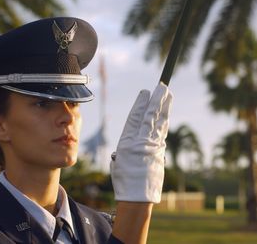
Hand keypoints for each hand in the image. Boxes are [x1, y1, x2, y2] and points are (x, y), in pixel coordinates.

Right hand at [110, 83, 172, 202]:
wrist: (136, 198)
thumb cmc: (124, 181)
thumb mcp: (118, 162)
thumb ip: (124, 150)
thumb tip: (129, 147)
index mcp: (126, 143)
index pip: (134, 118)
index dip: (140, 104)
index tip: (144, 93)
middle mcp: (139, 142)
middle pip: (149, 117)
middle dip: (156, 101)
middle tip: (162, 87)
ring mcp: (151, 147)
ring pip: (158, 123)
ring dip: (163, 108)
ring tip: (167, 95)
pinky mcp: (160, 153)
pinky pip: (161, 133)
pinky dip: (164, 122)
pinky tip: (166, 114)